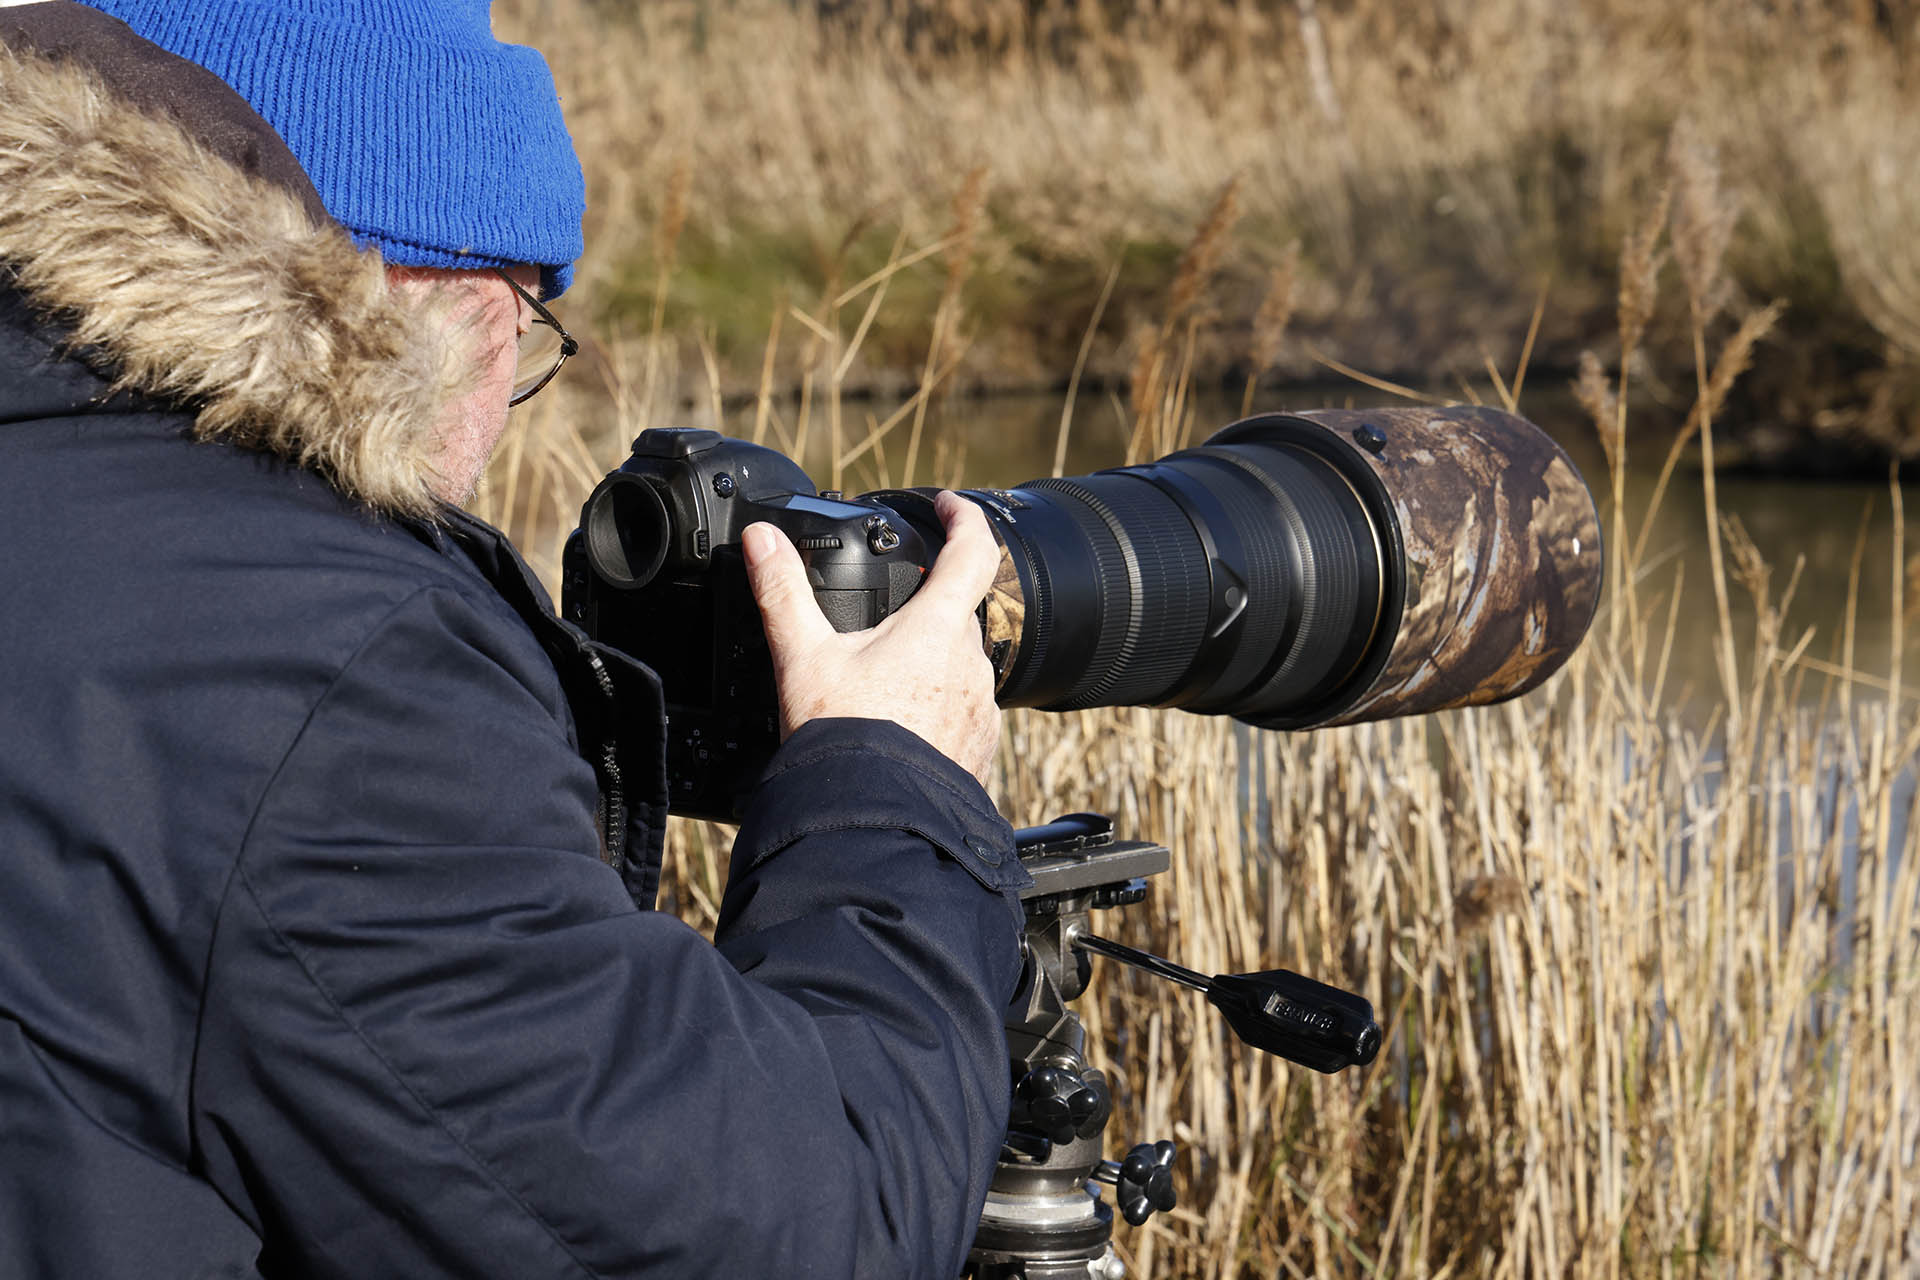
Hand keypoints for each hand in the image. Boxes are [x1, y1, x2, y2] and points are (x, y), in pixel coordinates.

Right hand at [742, 491, 1001, 783]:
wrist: (873, 823)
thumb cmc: (845, 740)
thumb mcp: (803, 657)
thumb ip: (783, 593)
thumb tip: (763, 541)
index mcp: (938, 627)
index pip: (972, 550)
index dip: (963, 517)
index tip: (947, 505)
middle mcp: (971, 663)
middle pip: (959, 614)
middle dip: (927, 610)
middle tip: (887, 617)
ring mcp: (981, 709)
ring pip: (961, 666)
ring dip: (931, 664)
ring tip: (883, 682)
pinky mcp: (980, 749)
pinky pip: (964, 713)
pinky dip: (937, 709)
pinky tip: (900, 726)